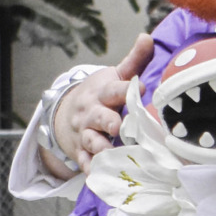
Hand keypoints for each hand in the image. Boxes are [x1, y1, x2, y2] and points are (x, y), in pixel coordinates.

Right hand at [42, 33, 154, 176]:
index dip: (126, 88)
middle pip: (99, 117)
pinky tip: (98, 177)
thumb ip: (133, 61)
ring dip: (100, 148)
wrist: (67, 113)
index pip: (114, 89)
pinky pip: (85, 162)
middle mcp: (92, 114)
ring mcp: (85, 134)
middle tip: (118, 126)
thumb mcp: (113, 76)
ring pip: (91, 141)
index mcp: (102, 93)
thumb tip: (148, 37)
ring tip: (110, 154)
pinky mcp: (81, 152)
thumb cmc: (100, 96)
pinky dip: (91, 170)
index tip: (143, 88)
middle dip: (108, 121)